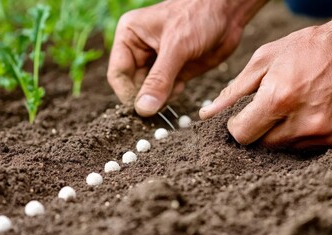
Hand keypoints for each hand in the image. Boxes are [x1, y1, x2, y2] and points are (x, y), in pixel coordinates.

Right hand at [107, 0, 265, 116]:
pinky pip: (165, 92)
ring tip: (175, 87)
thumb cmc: (199, 16)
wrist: (228, 12)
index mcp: (129, 37)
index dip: (128, 94)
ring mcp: (157, 63)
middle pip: (132, 86)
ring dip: (159, 99)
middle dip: (145, 98)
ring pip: (149, 92)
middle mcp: (139, 51)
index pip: (118, 74)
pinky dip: (172, 95)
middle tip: (158, 108)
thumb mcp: (176, 47)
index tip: (142, 109)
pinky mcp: (173, 72)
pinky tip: (182, 83)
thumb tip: (143, 109)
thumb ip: (159, 79)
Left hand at [200, 22, 331, 148]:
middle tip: (265, 107)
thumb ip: (233, 91)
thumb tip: (207, 113)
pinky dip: (296, 133)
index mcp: (279, 99)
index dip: (236, 125)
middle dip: (256, 128)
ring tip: (287, 106)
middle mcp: (302, 122)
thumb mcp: (263, 61)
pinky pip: (302, 147)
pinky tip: (301, 112)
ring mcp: (321, 133)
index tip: (239, 115)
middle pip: (260, 144)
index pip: (242, 134)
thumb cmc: (303, 49)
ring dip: (276, 132)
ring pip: (281, 147)